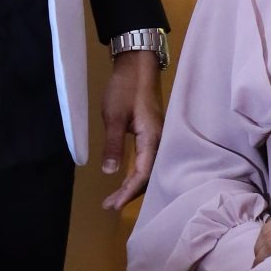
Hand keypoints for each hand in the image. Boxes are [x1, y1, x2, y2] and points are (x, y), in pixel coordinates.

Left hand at [100, 51, 163, 212]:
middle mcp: (160, 141)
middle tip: (110, 205)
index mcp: (152, 138)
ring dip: (134, 184)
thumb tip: (111, 173)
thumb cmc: (125, 88)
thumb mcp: (113, 117)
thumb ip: (113, 145)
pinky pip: (149, 160)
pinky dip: (138, 173)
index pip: (142, 173)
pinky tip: (129, 179)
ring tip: (116, 197)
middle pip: (149, 175)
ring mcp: (159, 137)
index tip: (113, 205)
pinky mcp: (154, 134)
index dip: (128, 191)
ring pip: (150, 169)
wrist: (137, 65)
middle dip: (130, 192)